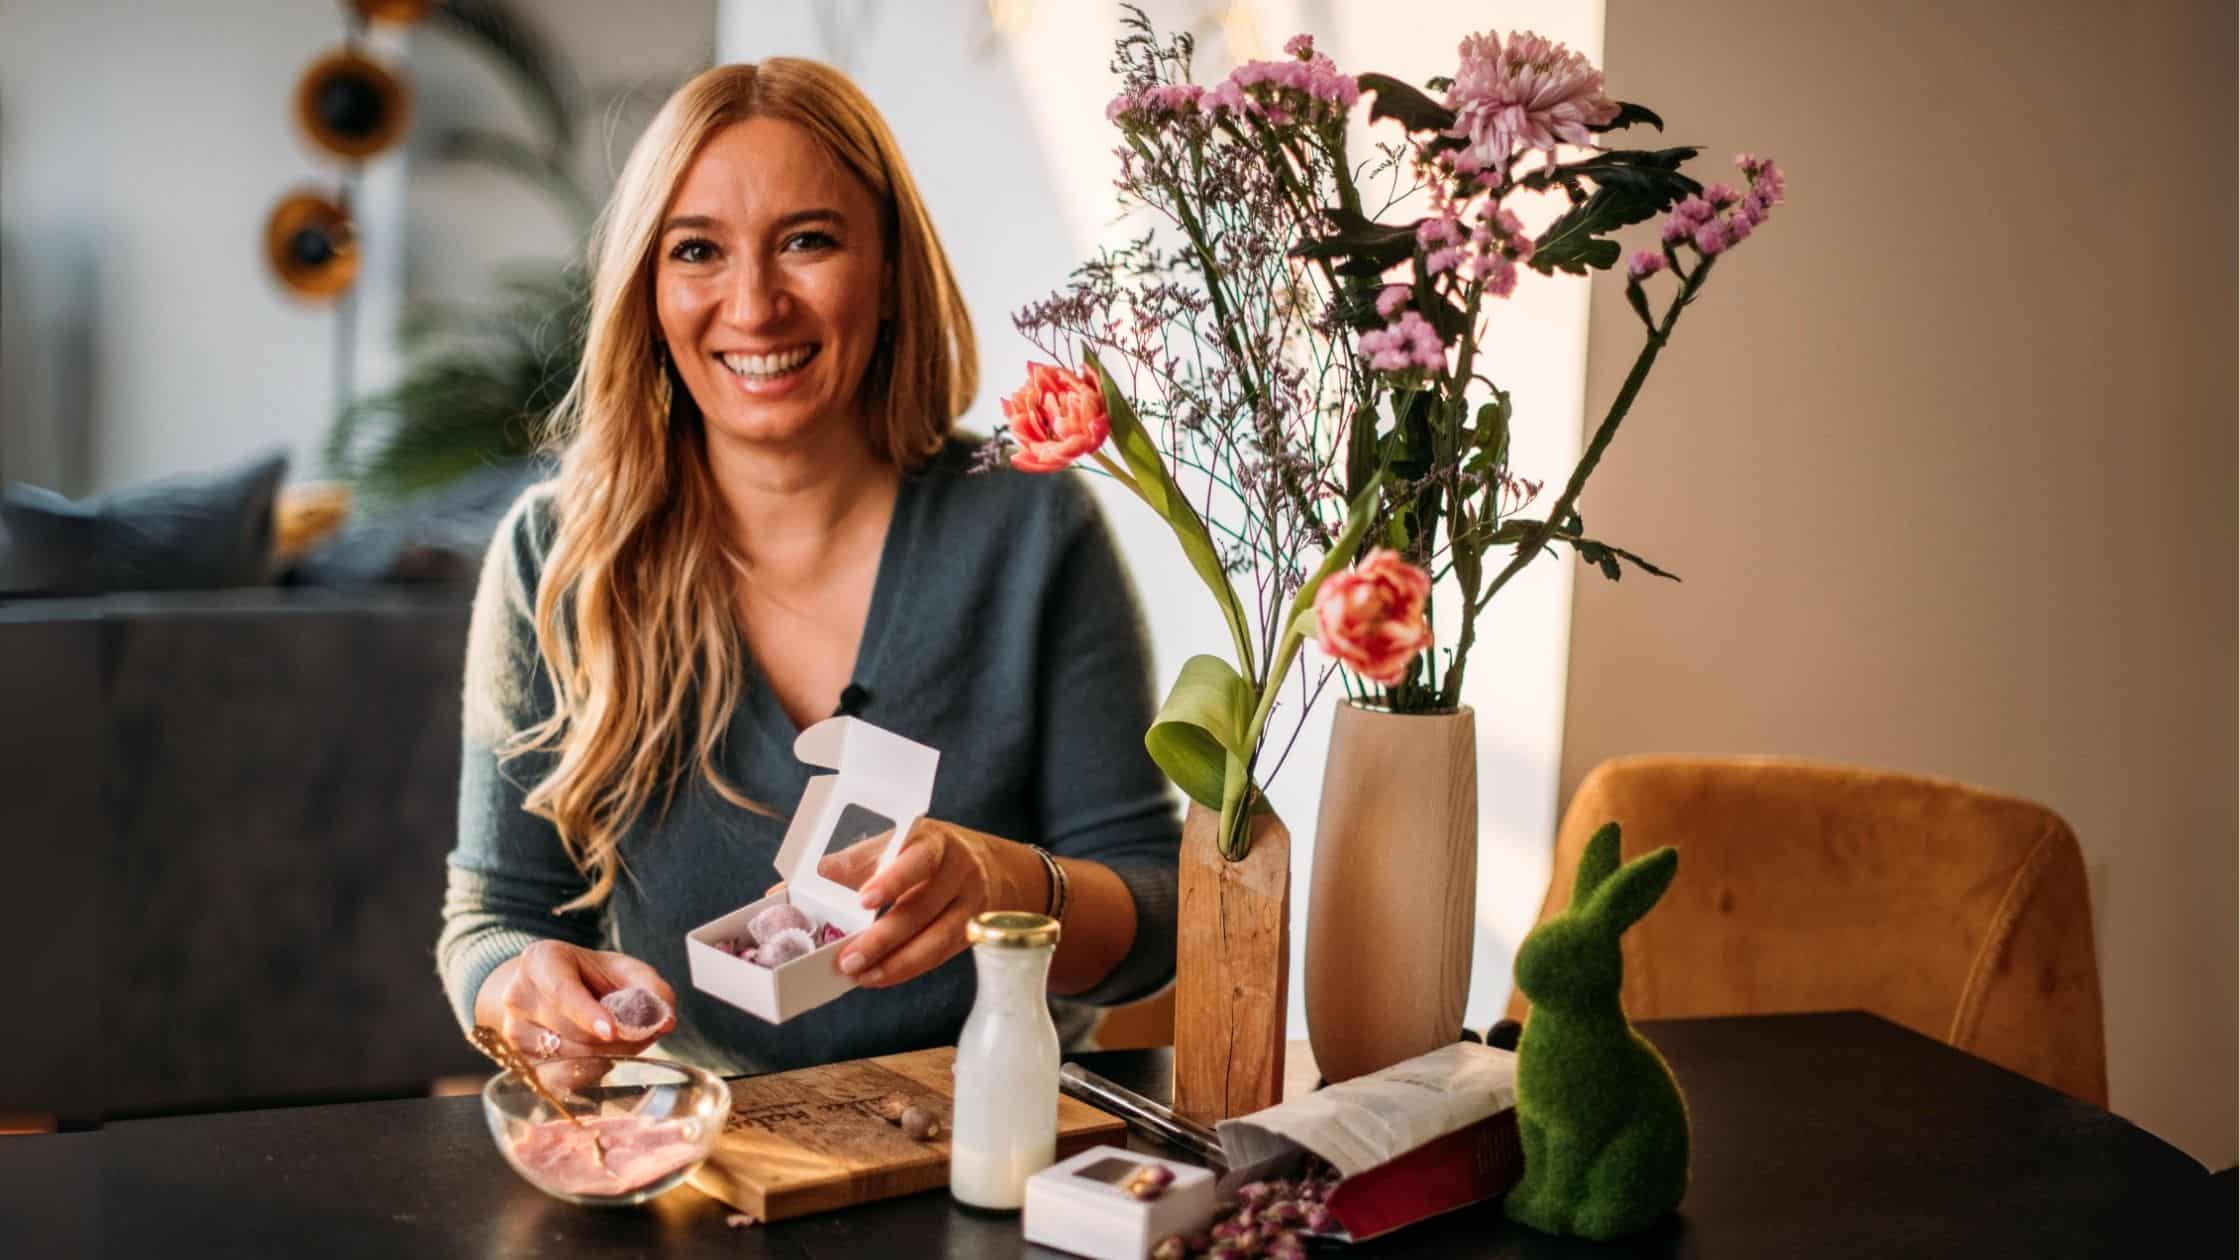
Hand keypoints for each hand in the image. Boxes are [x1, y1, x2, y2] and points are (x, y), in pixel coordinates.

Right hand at [476, 939, 676, 1059]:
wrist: (545, 989)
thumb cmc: (588, 976)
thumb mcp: (621, 968)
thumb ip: (649, 987)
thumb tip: (667, 1020)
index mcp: (540, 961)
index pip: (561, 991)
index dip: (587, 1013)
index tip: (612, 1031)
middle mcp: (518, 995)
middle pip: (569, 1029)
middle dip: (612, 1039)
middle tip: (643, 1033)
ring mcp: (512, 1029)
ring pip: (566, 1055)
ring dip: (604, 1054)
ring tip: (621, 1038)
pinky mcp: (518, 1058)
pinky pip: (559, 1076)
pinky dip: (588, 1069)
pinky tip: (602, 1054)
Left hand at [816, 818, 1043, 987]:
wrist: (990, 866)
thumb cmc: (920, 854)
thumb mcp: (890, 846)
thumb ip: (844, 866)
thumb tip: (781, 892)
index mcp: (930, 838)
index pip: (913, 857)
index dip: (890, 878)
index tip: (863, 898)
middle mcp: (956, 868)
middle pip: (921, 905)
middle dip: (882, 936)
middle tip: (846, 957)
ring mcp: (970, 901)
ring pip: (934, 936)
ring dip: (894, 960)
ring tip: (858, 974)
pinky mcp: (973, 930)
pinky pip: (940, 954)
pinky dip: (907, 968)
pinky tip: (879, 976)